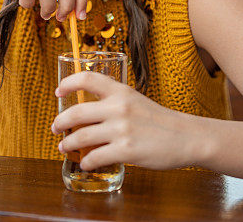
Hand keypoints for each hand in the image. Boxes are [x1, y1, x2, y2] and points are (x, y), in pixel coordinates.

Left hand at [51, 71, 196, 170]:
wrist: (186, 137)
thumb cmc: (160, 121)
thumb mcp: (136, 101)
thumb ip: (115, 102)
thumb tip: (89, 112)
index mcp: (121, 92)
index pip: (88, 78)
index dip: (68, 83)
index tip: (58, 90)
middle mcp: (119, 107)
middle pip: (76, 112)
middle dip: (60, 122)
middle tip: (55, 128)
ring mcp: (122, 129)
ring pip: (81, 137)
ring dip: (68, 144)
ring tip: (64, 147)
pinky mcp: (126, 150)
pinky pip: (95, 157)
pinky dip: (86, 162)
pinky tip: (86, 163)